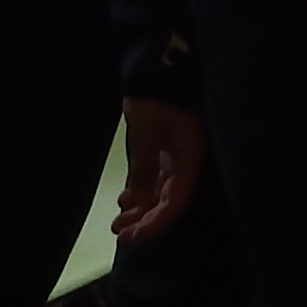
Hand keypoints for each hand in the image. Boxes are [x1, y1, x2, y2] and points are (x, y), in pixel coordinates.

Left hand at [112, 96, 205, 241]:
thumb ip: (144, 166)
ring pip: (160, 194)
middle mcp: (186, 163)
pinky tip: (125, 201)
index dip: (155, 224)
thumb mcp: (146, 132)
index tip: (132, 237)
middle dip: (145, 222)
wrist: (156, 69)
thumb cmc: (155, 98)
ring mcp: (176, 157)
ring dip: (141, 210)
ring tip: (118, 222)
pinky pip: (155, 180)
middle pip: (168, 203)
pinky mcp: (165, 151)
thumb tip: (138, 201)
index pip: (175, 202)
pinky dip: (140, 193)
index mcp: (189, 159)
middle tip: (120, 235)